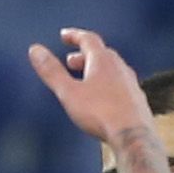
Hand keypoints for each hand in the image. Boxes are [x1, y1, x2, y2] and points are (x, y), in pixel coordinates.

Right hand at [29, 27, 158, 146]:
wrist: (134, 137)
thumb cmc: (101, 114)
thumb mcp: (68, 92)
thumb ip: (52, 71)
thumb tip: (35, 50)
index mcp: (103, 61)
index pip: (88, 39)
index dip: (74, 35)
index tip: (64, 35)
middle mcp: (120, 68)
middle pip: (101, 54)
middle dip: (84, 55)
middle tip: (71, 61)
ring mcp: (131, 83)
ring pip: (113, 70)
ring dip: (97, 70)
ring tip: (86, 80)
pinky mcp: (138, 100)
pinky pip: (121, 85)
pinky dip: (109, 85)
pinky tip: (104, 99)